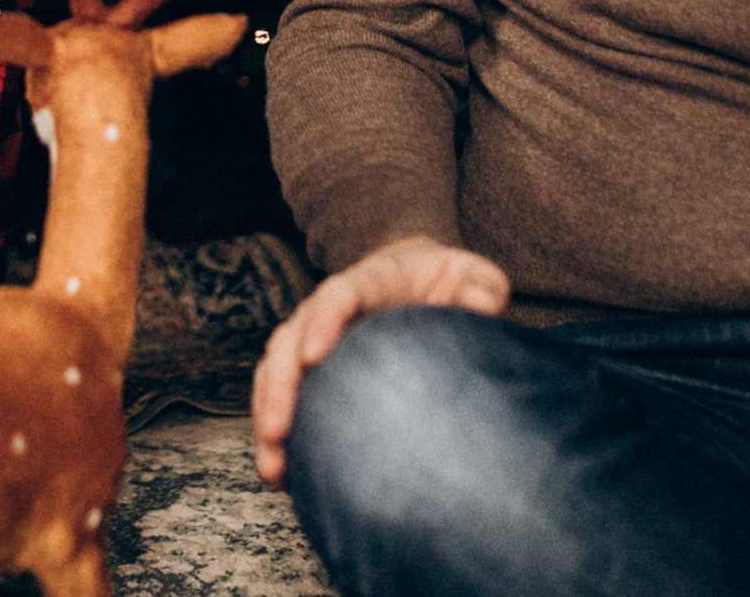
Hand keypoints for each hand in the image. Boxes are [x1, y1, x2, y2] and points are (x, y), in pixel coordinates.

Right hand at [250, 236, 508, 487]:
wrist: (416, 278)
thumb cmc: (446, 279)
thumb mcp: (472, 273)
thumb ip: (481, 285)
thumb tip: (481, 310)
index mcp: (366, 283)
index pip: (336, 297)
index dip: (322, 322)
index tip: (314, 357)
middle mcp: (327, 310)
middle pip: (289, 342)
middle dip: (279, 386)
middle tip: (277, 430)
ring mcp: (313, 339)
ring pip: (276, 374)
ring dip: (268, 420)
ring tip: (272, 470)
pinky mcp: (312, 371)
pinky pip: (284, 398)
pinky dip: (278, 436)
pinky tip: (284, 478)